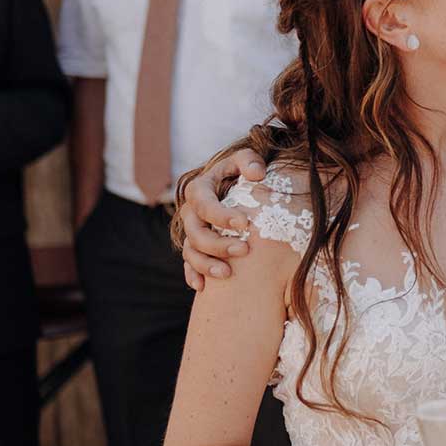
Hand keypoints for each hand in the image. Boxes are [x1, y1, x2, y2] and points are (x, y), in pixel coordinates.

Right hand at [178, 148, 267, 290]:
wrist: (236, 183)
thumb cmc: (243, 170)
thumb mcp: (245, 159)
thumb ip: (249, 161)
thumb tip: (257, 174)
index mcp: (199, 189)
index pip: (205, 205)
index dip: (222, 215)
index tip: (246, 223)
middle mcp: (191, 212)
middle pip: (196, 233)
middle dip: (218, 244)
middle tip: (244, 250)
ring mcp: (191, 231)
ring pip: (190, 252)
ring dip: (206, 264)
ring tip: (227, 273)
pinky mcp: (195, 247)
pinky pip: (188, 264)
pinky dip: (193, 275)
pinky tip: (203, 286)